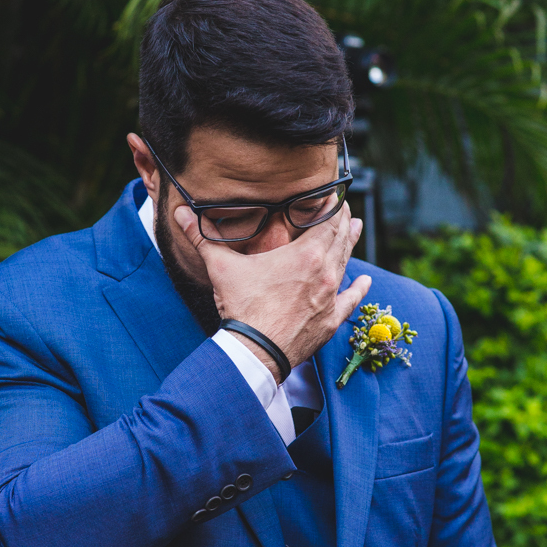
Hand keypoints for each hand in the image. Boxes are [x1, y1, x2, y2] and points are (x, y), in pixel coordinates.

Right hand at [174, 203, 371, 382]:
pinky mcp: (330, 321)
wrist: (256, 351)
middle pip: (341, 239)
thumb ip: (202, 238)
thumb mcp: (221, 268)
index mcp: (305, 254)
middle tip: (346, 209)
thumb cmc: (242, 308)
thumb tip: (179, 214)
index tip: (334, 195)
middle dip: (344, 221)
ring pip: (347, 264)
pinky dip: (359, 289)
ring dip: (351, 245)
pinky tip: (366, 282)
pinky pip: (350, 300)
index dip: (333, 206)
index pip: (328, 221)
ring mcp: (330, 298)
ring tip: (357, 229)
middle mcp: (325, 273)